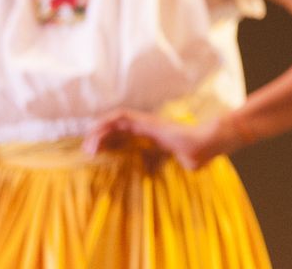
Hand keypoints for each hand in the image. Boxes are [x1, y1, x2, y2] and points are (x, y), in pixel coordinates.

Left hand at [82, 109, 238, 170]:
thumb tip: (154, 174)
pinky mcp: (147, 121)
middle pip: (116, 128)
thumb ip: (161, 165)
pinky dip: (108, 122)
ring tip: (88, 145)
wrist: (204, 145)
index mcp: (150, 137)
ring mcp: (146, 122)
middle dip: (99, 138)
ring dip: (100, 131)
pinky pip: (123, 117)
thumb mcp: (172, 164)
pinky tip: (97, 132)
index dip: (108, 142)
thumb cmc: (194, 155)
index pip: (124, 136)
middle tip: (86, 151)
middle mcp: (146, 127)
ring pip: (116, 121)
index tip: (96, 153)